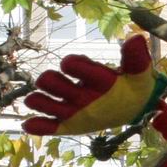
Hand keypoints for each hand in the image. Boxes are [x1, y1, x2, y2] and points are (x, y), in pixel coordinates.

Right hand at [22, 34, 166, 135]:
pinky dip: (39, 126)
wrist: (137, 106)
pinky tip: (28, 125)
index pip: (78, 67)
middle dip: (50, 81)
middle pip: (54, 83)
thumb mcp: (139, 74)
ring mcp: (72, 108)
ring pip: (49, 104)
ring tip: (33, 100)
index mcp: (92, 76)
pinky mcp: (70, 125)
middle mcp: (78, 90)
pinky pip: (51, 127)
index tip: (69, 64)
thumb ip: (136, 59)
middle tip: (50, 82)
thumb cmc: (135, 86)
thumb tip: (136, 39)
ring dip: (40, 102)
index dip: (73, 65)